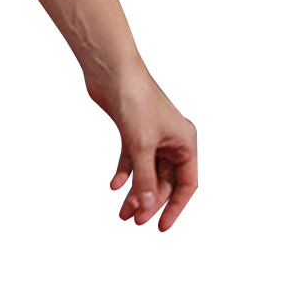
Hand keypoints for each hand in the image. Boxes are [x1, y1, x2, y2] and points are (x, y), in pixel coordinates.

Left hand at [91, 67, 197, 230]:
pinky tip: (113, 186)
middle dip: (150, 202)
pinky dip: (124, 173)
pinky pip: (132, 160)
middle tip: (134, 221)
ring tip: (121, 213)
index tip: (161, 227)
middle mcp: (172, 140)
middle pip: (165, 181)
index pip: (187, 183)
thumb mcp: (141, 146)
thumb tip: (146, 207)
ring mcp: (153, 137)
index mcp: (185, 142)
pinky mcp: (133, 132)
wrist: (113, 73)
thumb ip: (144, 179)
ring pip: (147, 173)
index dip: (175, 207)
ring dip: (135, 192)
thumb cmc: (135, 101)